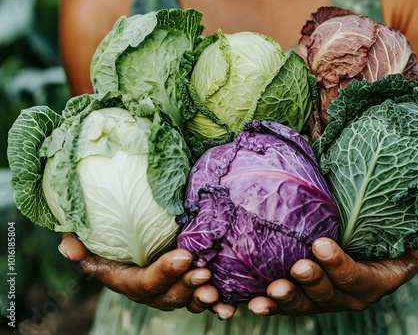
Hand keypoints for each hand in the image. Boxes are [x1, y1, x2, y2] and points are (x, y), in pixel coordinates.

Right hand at [58, 234, 235, 318]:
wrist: (136, 233)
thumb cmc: (113, 232)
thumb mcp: (93, 235)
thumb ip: (80, 241)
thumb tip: (68, 247)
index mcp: (126, 279)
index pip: (144, 282)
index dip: (163, 273)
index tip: (183, 256)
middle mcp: (149, 290)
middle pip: (169, 296)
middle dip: (187, 286)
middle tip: (204, 271)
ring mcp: (170, 291)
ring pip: (187, 301)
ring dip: (203, 298)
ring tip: (217, 290)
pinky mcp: (188, 287)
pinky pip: (203, 300)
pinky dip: (217, 305)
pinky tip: (229, 305)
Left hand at [247, 235, 417, 315]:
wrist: (355, 267)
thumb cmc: (377, 255)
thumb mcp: (398, 254)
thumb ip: (414, 251)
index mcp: (368, 286)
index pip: (353, 277)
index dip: (338, 265)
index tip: (321, 244)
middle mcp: (343, 299)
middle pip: (326, 294)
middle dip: (312, 282)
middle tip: (298, 266)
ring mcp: (318, 302)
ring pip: (302, 305)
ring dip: (286, 299)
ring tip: (272, 290)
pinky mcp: (298, 301)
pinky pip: (281, 307)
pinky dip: (267, 306)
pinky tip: (252, 302)